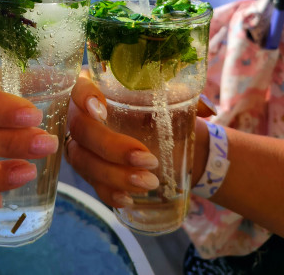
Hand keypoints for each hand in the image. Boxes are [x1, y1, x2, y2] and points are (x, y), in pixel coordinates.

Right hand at [66, 69, 215, 207]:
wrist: (178, 140)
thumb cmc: (169, 110)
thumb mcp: (173, 96)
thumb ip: (182, 94)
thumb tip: (206, 107)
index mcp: (99, 86)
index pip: (77, 85)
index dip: (83, 97)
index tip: (102, 111)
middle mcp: (83, 113)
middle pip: (81, 129)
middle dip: (112, 148)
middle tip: (148, 159)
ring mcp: (82, 143)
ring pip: (83, 160)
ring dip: (114, 174)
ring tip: (150, 182)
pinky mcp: (90, 169)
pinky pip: (91, 183)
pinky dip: (109, 192)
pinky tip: (128, 198)